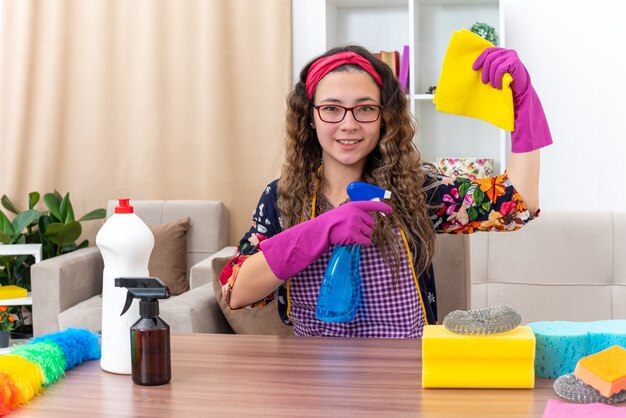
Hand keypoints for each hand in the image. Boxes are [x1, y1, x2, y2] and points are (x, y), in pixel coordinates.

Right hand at [259, 200, 392, 279]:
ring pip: (369, 233)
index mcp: (354, 205)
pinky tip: (352, 240)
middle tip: (353, 230)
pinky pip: (366, 241)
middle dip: (366, 228)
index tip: (391, 211)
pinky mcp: (354, 235)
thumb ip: (357, 213)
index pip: (372, 205)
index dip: (383, 207)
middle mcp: (356, 213)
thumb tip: (371, 219)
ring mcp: (355, 224)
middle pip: (372, 224)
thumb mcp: (344, 212)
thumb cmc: (332, 222)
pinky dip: (362, 242)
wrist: (320, 230)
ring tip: (350, 234)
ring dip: (363, 236)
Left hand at [473, 47, 552, 152]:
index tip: (474, 69)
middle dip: (485, 71)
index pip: (487, 51)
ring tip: (494, 86)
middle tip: (485, 83)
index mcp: (502, 53)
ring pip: (493, 64)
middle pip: (489, 58)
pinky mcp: (514, 62)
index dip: (480, 59)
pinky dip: (497, 78)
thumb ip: (490, 67)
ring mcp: (512, 56)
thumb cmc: (507, 86)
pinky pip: (499, 68)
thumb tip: (473, 67)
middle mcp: (507, 52)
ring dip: (491, 77)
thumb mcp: (496, 76)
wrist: (521, 94)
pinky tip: (498, 86)